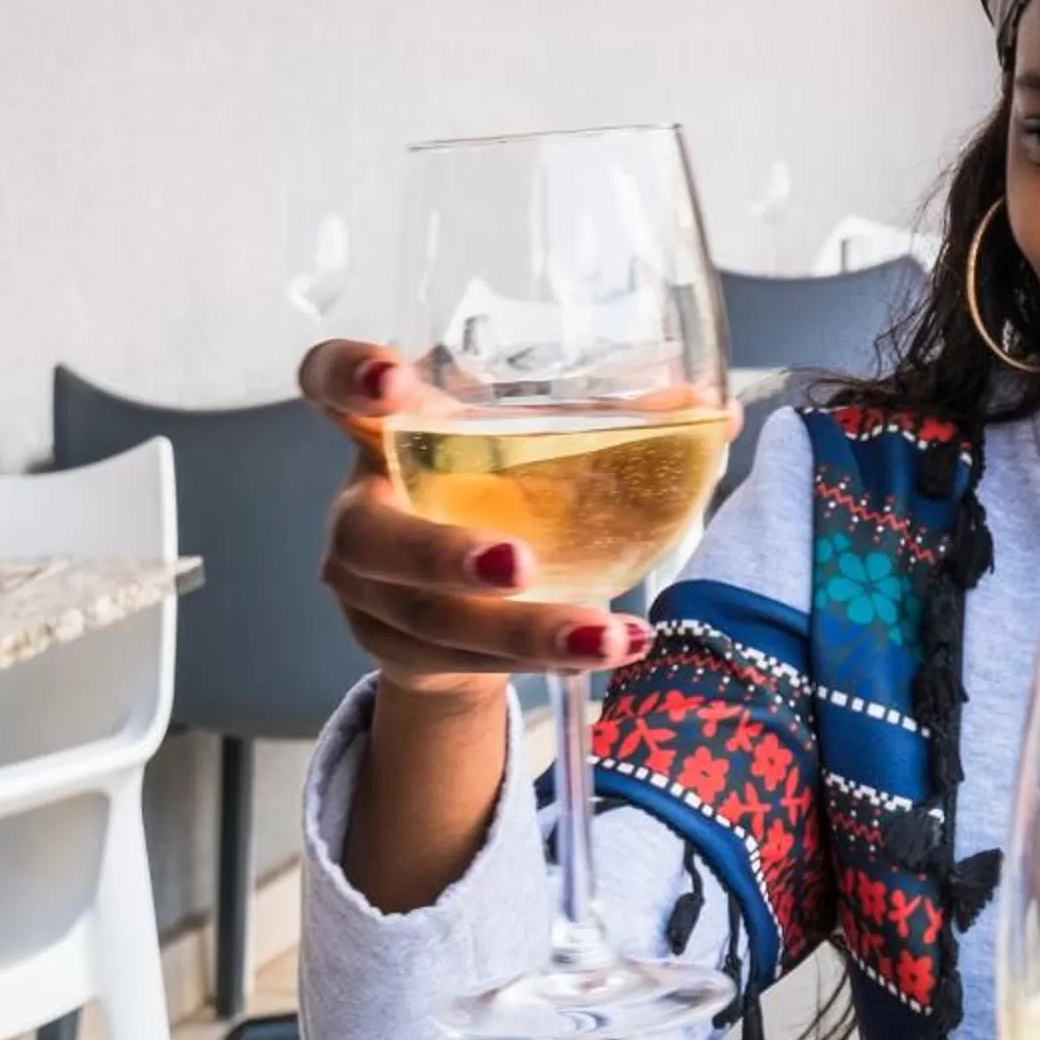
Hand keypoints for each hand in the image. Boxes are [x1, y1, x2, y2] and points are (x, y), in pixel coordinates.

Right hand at [298, 338, 651, 698]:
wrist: (461, 605)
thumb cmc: (500, 499)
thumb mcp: (540, 451)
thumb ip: (615, 424)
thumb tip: (713, 413)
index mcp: (388, 432)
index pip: (327, 383)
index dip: (345, 376)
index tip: (393, 380)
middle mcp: (362, 506)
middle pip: (367, 533)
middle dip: (440, 553)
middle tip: (518, 563)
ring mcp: (368, 587)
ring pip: (429, 618)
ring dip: (523, 633)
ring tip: (609, 636)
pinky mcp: (396, 650)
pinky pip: (461, 663)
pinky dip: (537, 661)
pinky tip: (607, 651)